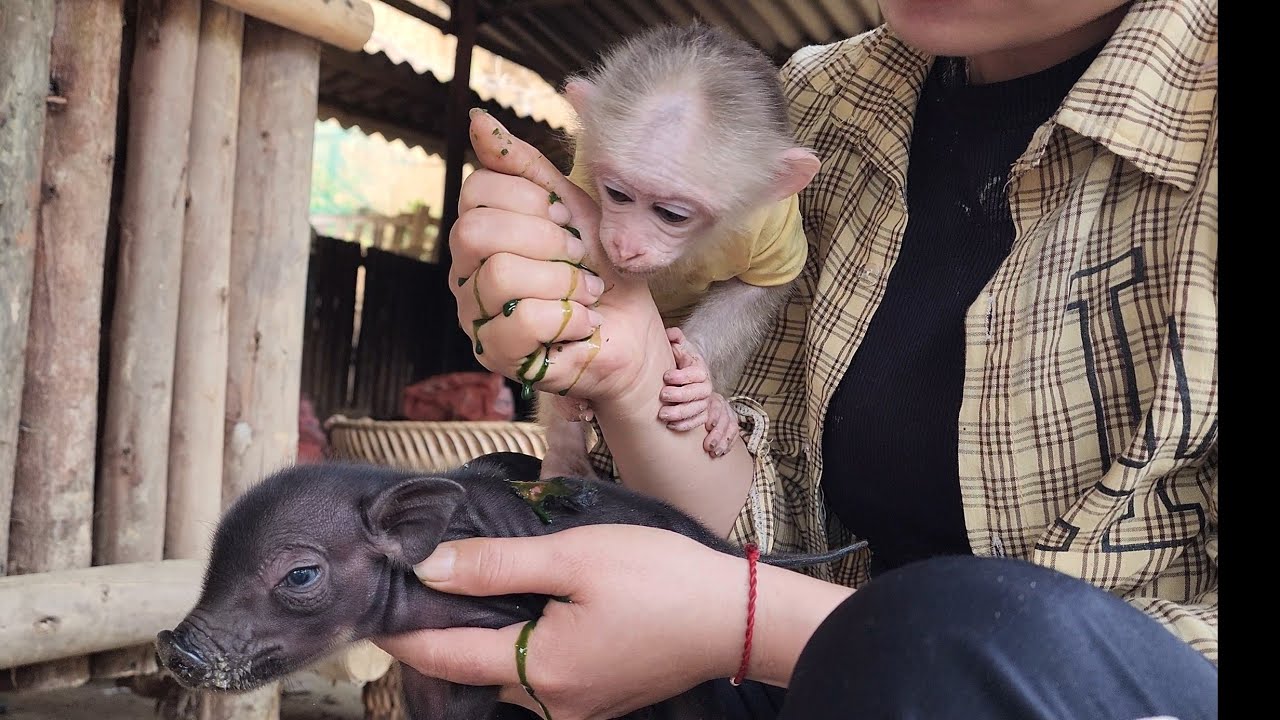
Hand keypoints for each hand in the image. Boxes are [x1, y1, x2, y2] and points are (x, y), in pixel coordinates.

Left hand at [374, 525, 745, 719]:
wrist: (738, 616)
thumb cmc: (663, 579)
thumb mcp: (575, 557)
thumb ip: (497, 566)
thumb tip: (428, 567)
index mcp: (538, 669)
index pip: (442, 653)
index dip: (401, 629)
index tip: (370, 603)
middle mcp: (551, 703)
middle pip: (469, 671)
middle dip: (437, 633)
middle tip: (415, 585)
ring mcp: (577, 708)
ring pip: (501, 677)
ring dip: (477, 641)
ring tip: (462, 591)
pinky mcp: (598, 701)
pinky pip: (536, 680)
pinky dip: (513, 649)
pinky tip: (519, 612)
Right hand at [450, 111, 668, 406]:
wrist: (632, 329)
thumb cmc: (600, 268)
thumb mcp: (572, 206)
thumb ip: (525, 166)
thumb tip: (477, 120)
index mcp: (480, 228)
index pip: (477, 190)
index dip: (531, 199)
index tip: (567, 218)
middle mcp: (465, 270)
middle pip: (474, 230)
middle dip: (544, 238)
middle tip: (579, 255)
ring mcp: (474, 313)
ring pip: (499, 275)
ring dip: (563, 281)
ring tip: (586, 292)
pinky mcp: (496, 354)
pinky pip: (522, 320)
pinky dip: (569, 317)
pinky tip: (583, 323)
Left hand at [659, 327, 742, 456]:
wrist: (692, 378)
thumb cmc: (683, 363)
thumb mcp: (681, 348)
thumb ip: (677, 339)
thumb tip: (672, 334)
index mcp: (701, 370)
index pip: (696, 373)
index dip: (681, 376)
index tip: (666, 376)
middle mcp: (707, 387)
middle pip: (699, 395)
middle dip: (680, 397)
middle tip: (662, 398)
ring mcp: (708, 403)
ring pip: (701, 412)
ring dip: (683, 416)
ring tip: (664, 418)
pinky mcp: (706, 417)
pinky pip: (702, 424)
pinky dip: (689, 428)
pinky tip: (673, 428)